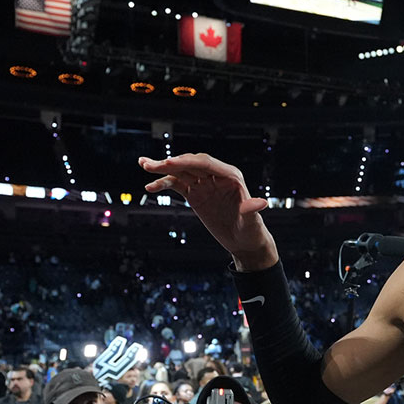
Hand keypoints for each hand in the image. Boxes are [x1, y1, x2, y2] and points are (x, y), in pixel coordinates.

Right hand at [140, 154, 275, 268]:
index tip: (169, 163)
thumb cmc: (252, 231)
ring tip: (143, 165)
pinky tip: (150, 186)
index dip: (187, 162)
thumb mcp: (251, 223)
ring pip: (181, 171)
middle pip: (190, 164)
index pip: (206, 163)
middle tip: (151, 165)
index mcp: (231, 176)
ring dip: (162, 168)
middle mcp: (216, 176)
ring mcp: (204, 184)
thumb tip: (259, 203)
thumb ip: (251, 211)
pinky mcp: (195, 194)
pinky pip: (177, 185)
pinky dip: (163, 184)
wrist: (244, 242)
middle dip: (170, 163)